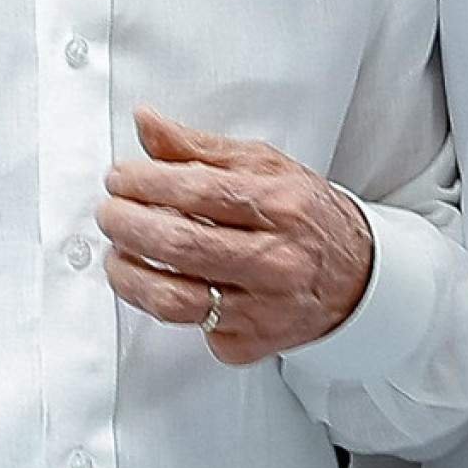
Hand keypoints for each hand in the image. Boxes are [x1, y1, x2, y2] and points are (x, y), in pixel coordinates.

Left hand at [98, 105, 374, 366]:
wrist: (358, 275)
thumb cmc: (304, 215)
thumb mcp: (262, 166)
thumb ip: (197, 147)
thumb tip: (145, 122)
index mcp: (280, 206)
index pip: (196, 192)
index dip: (144, 182)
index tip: (119, 177)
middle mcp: (276, 260)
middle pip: (179, 247)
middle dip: (126, 226)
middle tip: (109, 213)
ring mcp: (264, 309)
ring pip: (174, 301)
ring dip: (128, 276)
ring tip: (116, 255)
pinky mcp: (252, 345)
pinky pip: (193, 330)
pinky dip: (166, 306)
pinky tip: (161, 283)